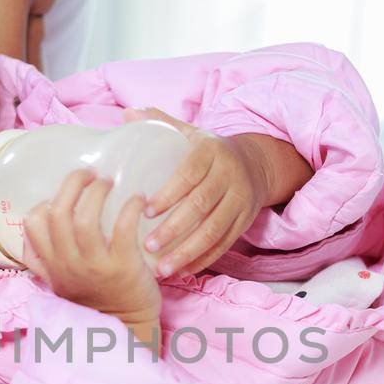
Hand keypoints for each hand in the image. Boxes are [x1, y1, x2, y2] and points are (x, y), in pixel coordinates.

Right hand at [21, 168, 161, 346]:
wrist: (127, 327)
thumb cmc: (97, 299)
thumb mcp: (60, 282)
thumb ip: (44, 258)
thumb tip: (34, 223)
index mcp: (52, 265)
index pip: (32, 224)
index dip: (46, 202)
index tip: (65, 196)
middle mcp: (68, 264)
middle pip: (58, 212)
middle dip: (72, 184)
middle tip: (89, 174)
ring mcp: (95, 266)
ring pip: (86, 218)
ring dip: (98, 192)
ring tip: (109, 182)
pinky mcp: (123, 267)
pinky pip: (122, 228)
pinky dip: (130, 207)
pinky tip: (138, 199)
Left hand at [123, 107, 272, 278]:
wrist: (256, 164)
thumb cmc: (209, 151)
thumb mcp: (191, 132)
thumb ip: (161, 123)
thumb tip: (128, 113)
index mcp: (212, 151)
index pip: (190, 174)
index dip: (169, 193)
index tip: (146, 211)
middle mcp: (230, 175)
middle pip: (201, 206)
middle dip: (174, 229)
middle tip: (147, 246)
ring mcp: (241, 200)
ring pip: (214, 231)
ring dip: (187, 252)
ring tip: (162, 268)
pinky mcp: (245, 221)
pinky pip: (224, 244)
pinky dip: (203, 260)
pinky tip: (181, 271)